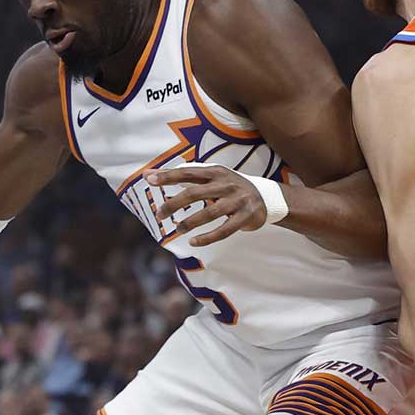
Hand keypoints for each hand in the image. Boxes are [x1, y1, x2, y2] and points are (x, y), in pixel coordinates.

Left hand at [146, 166, 267, 246]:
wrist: (266, 197)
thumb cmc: (229, 187)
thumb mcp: (210, 177)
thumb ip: (182, 175)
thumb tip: (148, 174)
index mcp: (216, 172)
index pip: (188, 172)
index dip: (169, 176)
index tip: (150, 180)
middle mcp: (226, 184)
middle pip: (195, 193)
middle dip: (174, 204)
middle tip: (160, 214)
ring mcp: (237, 201)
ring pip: (209, 213)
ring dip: (190, 223)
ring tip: (178, 229)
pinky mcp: (245, 217)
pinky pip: (224, 230)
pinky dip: (207, 238)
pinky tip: (194, 242)